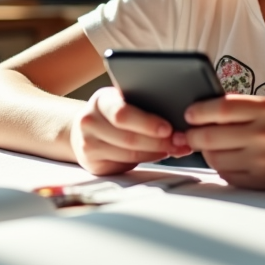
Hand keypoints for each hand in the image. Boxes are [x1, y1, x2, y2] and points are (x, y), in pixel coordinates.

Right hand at [69, 86, 191, 174]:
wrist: (84, 130)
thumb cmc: (112, 114)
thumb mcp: (122, 102)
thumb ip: (142, 107)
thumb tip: (177, 118)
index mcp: (101, 101)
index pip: (123, 114)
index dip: (147, 123)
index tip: (168, 128)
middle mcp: (90, 122)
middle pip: (129, 137)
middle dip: (159, 141)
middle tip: (180, 141)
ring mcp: (89, 144)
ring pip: (130, 153)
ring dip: (157, 152)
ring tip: (175, 148)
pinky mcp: (93, 163)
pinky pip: (126, 163)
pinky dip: (148, 159)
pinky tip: (160, 154)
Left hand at [183, 95, 264, 188]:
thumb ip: (240, 108)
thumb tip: (200, 113)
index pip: (220, 109)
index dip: (198, 111)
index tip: (189, 113)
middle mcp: (264, 135)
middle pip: (211, 136)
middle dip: (194, 135)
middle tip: (190, 133)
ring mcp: (262, 161)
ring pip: (215, 158)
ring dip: (206, 152)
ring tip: (210, 146)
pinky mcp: (261, 182)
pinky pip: (227, 175)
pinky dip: (221, 167)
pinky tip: (227, 159)